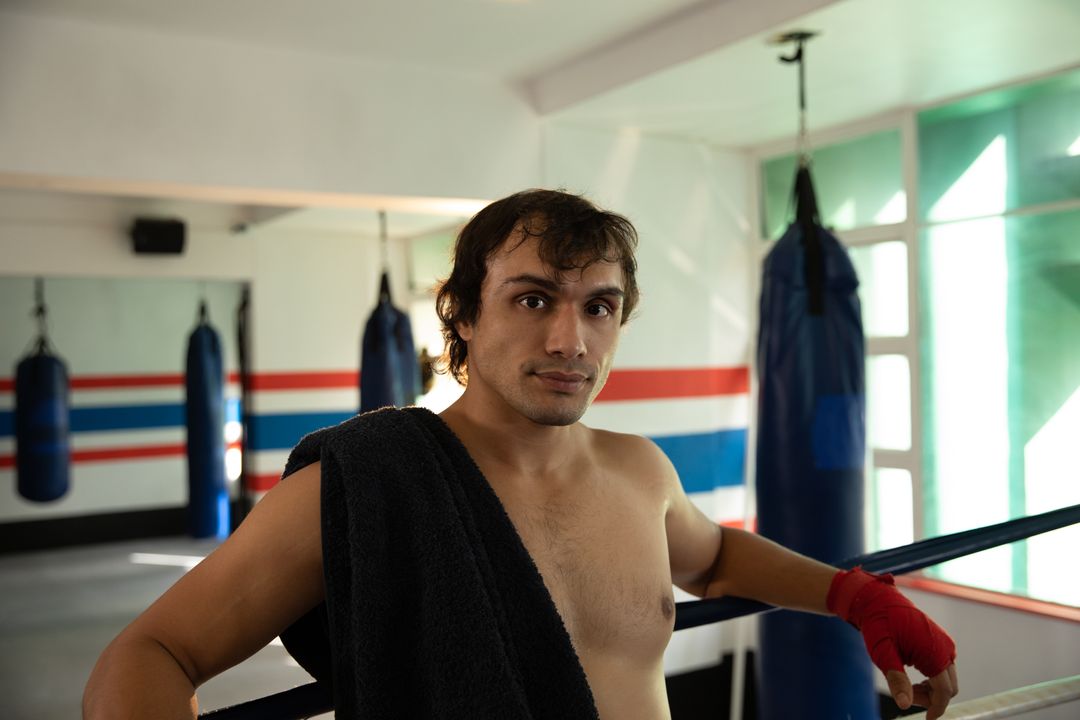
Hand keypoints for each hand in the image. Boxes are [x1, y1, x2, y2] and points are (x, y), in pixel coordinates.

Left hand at [828, 568, 958, 719]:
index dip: (936, 708)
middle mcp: (945, 648)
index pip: (944, 691)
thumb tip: (905, 705)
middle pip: (948, 687)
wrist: (878, 600)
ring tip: (907, 685)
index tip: (926, 719)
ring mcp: (945, 643)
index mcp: (935, 652)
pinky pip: (944, 667)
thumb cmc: (879, 625)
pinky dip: (932, 678)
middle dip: (930, 698)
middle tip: (906, 695)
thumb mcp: (883, 654)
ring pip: (946, 678)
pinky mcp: (940, 641)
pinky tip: (913, 677)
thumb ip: (896, 680)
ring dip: (931, 689)